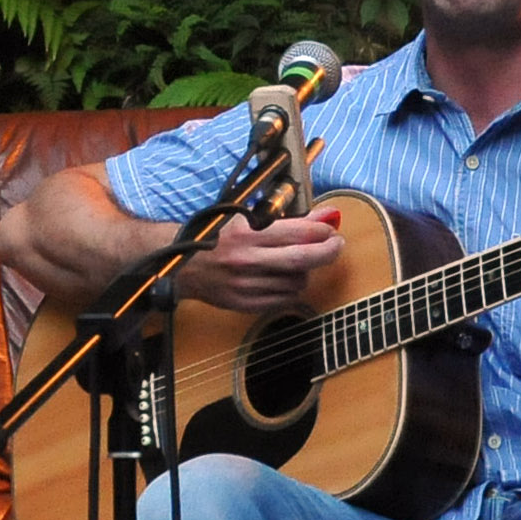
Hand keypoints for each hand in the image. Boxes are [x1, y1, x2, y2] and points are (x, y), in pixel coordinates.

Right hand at [177, 205, 342, 314]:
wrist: (184, 266)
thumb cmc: (218, 237)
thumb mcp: (249, 220)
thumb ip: (291, 220)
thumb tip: (328, 216)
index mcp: (247, 235)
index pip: (297, 234)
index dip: (322, 232)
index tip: (332, 230)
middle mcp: (248, 261)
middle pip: (302, 260)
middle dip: (327, 252)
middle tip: (336, 245)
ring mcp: (247, 286)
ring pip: (296, 282)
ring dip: (306, 271)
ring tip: (299, 261)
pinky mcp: (246, 304)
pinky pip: (284, 299)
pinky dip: (291, 288)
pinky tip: (285, 277)